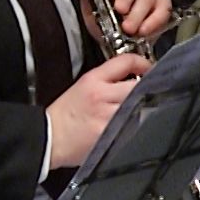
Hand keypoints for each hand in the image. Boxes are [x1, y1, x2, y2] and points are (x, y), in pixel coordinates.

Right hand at [45, 53, 150, 168]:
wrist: (50, 138)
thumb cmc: (64, 116)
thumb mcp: (81, 86)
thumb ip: (107, 79)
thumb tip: (133, 77)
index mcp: (93, 80)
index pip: (126, 62)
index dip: (143, 63)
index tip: (148, 68)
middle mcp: (102, 96)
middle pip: (139, 84)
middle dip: (147, 86)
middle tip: (149, 90)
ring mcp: (109, 116)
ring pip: (141, 106)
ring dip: (145, 106)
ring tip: (139, 109)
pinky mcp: (113, 134)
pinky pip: (135, 125)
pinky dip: (138, 123)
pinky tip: (130, 124)